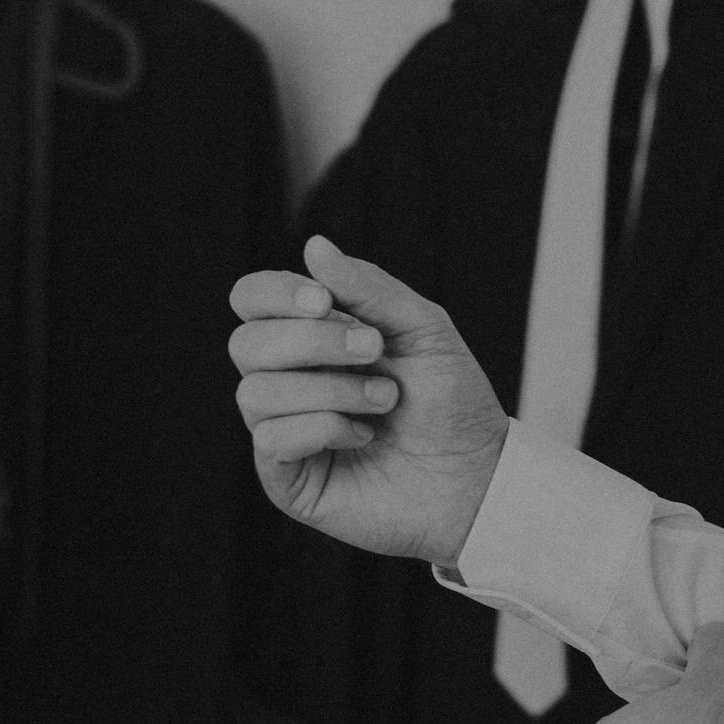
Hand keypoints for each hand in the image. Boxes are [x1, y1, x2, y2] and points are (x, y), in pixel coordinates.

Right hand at [228, 235, 507, 565]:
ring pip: (255, 392)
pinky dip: (322, 428)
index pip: (252, 300)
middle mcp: (290, 380)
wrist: (477, 476)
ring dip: (330, 389)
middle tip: (373, 350)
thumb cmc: (453, 402)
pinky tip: (362, 437)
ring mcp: (285, 430)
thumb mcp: (424, 329)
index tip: (324, 301)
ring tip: (384, 401)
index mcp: (314, 337)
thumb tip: (313, 246)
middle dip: (312, 341)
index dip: (274, 294)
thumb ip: (370, 288)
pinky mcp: (288, 477)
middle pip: (245, 343)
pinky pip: (270, 439)